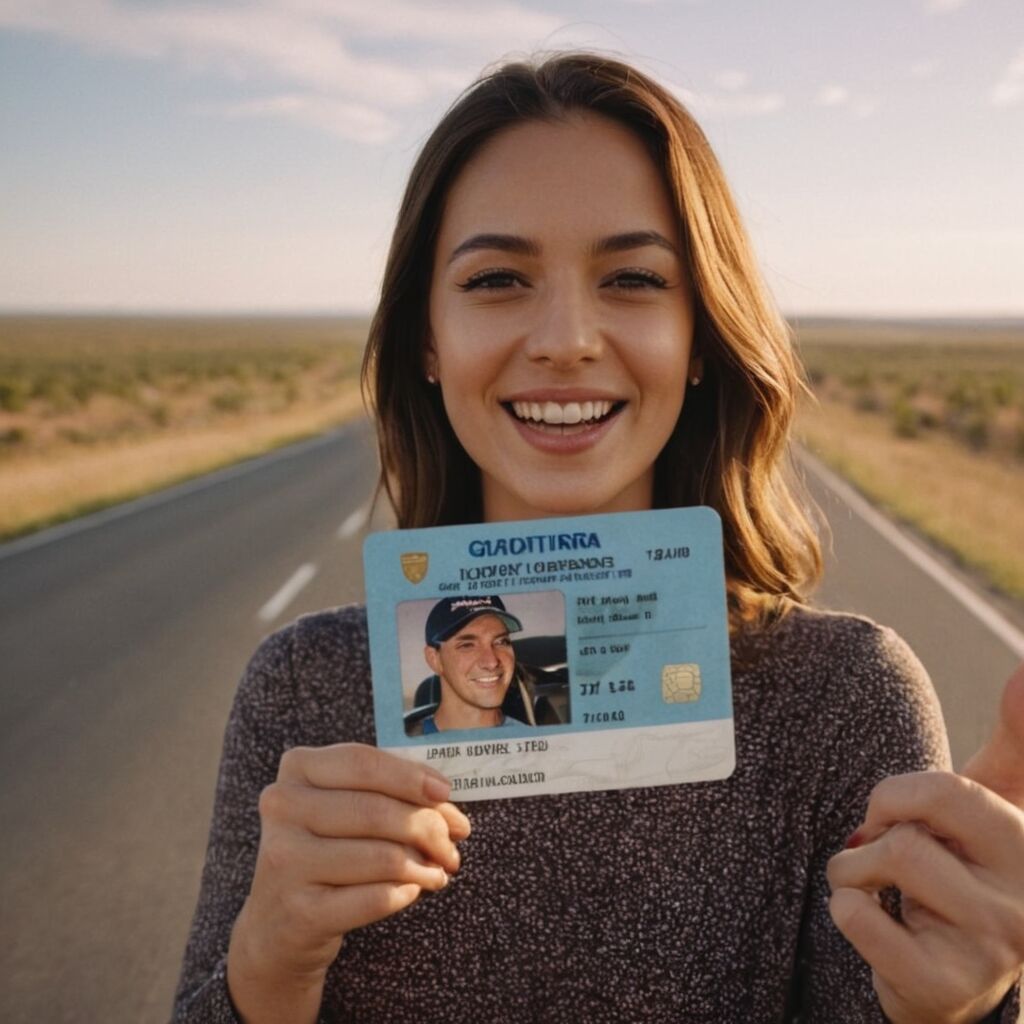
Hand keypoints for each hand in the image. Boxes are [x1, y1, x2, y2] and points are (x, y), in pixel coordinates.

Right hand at [227, 743, 469, 1023]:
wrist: (278, 925)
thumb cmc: (327, 852)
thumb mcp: (350, 811)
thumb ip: (399, 800)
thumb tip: (455, 819)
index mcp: (297, 769)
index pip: (364, 763)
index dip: (411, 777)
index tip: (445, 793)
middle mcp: (283, 808)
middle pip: (377, 810)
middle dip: (428, 827)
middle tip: (451, 846)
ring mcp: (285, 861)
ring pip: (382, 856)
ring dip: (423, 865)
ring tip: (439, 871)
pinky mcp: (300, 911)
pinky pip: (375, 898)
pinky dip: (405, 893)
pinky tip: (414, 890)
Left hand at [827, 664, 1023, 1023]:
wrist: (952, 977)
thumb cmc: (966, 869)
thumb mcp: (997, 799)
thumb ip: (1019, 737)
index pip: (945, 791)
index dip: (894, 795)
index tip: (891, 814)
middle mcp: (1022, 899)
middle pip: (907, 833)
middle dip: (871, 836)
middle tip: (881, 855)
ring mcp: (988, 949)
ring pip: (888, 865)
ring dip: (851, 872)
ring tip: (872, 888)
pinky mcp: (944, 987)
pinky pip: (860, 920)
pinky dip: (844, 910)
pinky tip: (870, 921)